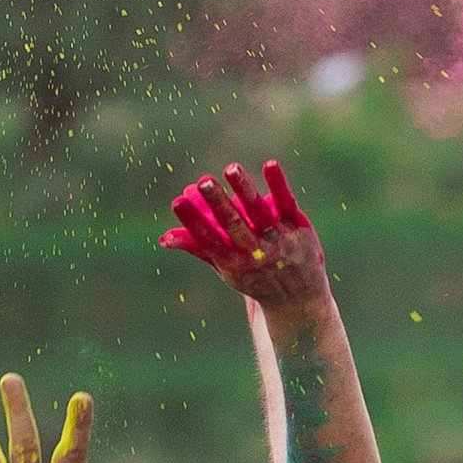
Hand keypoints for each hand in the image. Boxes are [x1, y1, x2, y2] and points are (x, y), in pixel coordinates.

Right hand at [160, 158, 329, 321]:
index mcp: (233, 263)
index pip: (209, 240)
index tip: (178, 201)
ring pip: (259, 212)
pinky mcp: (297, 226)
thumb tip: (163, 238)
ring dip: (245, 190)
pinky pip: (286, 203)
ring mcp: (278, 238)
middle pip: (234, 225)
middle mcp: (255, 252)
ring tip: (231, 169)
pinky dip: (278, 185)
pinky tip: (270, 165)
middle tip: (204, 181)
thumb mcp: (226, 268)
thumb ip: (198, 248)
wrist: (298, 298)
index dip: (193, 221)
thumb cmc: (254, 277)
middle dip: (218, 203)